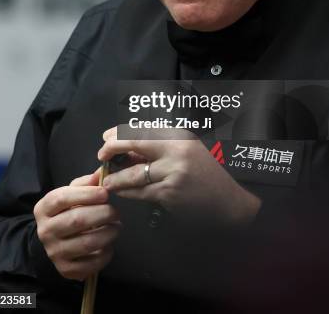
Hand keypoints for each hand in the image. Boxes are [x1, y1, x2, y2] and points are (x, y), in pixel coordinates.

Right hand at [33, 170, 121, 280]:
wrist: (53, 241)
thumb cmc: (66, 212)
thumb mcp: (71, 194)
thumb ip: (86, 183)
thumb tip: (101, 173)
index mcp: (44, 208)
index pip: (62, 198)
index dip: (86, 194)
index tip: (105, 193)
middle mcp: (45, 231)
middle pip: (76, 220)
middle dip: (102, 214)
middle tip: (115, 212)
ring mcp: (54, 252)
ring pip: (86, 243)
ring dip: (108, 233)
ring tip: (116, 227)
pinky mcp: (65, 270)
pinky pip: (91, 264)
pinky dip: (106, 254)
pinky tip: (109, 244)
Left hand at [98, 127, 260, 226]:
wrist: (227, 200)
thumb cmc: (205, 173)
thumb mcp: (186, 150)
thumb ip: (158, 146)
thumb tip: (125, 149)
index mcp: (178, 135)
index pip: (141, 127)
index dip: (119, 132)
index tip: (106, 137)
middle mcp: (175, 150)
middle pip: (134, 142)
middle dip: (112, 148)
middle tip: (101, 155)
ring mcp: (172, 172)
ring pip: (133, 173)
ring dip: (115, 177)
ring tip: (107, 179)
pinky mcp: (169, 194)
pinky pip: (140, 192)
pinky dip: (127, 192)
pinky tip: (121, 191)